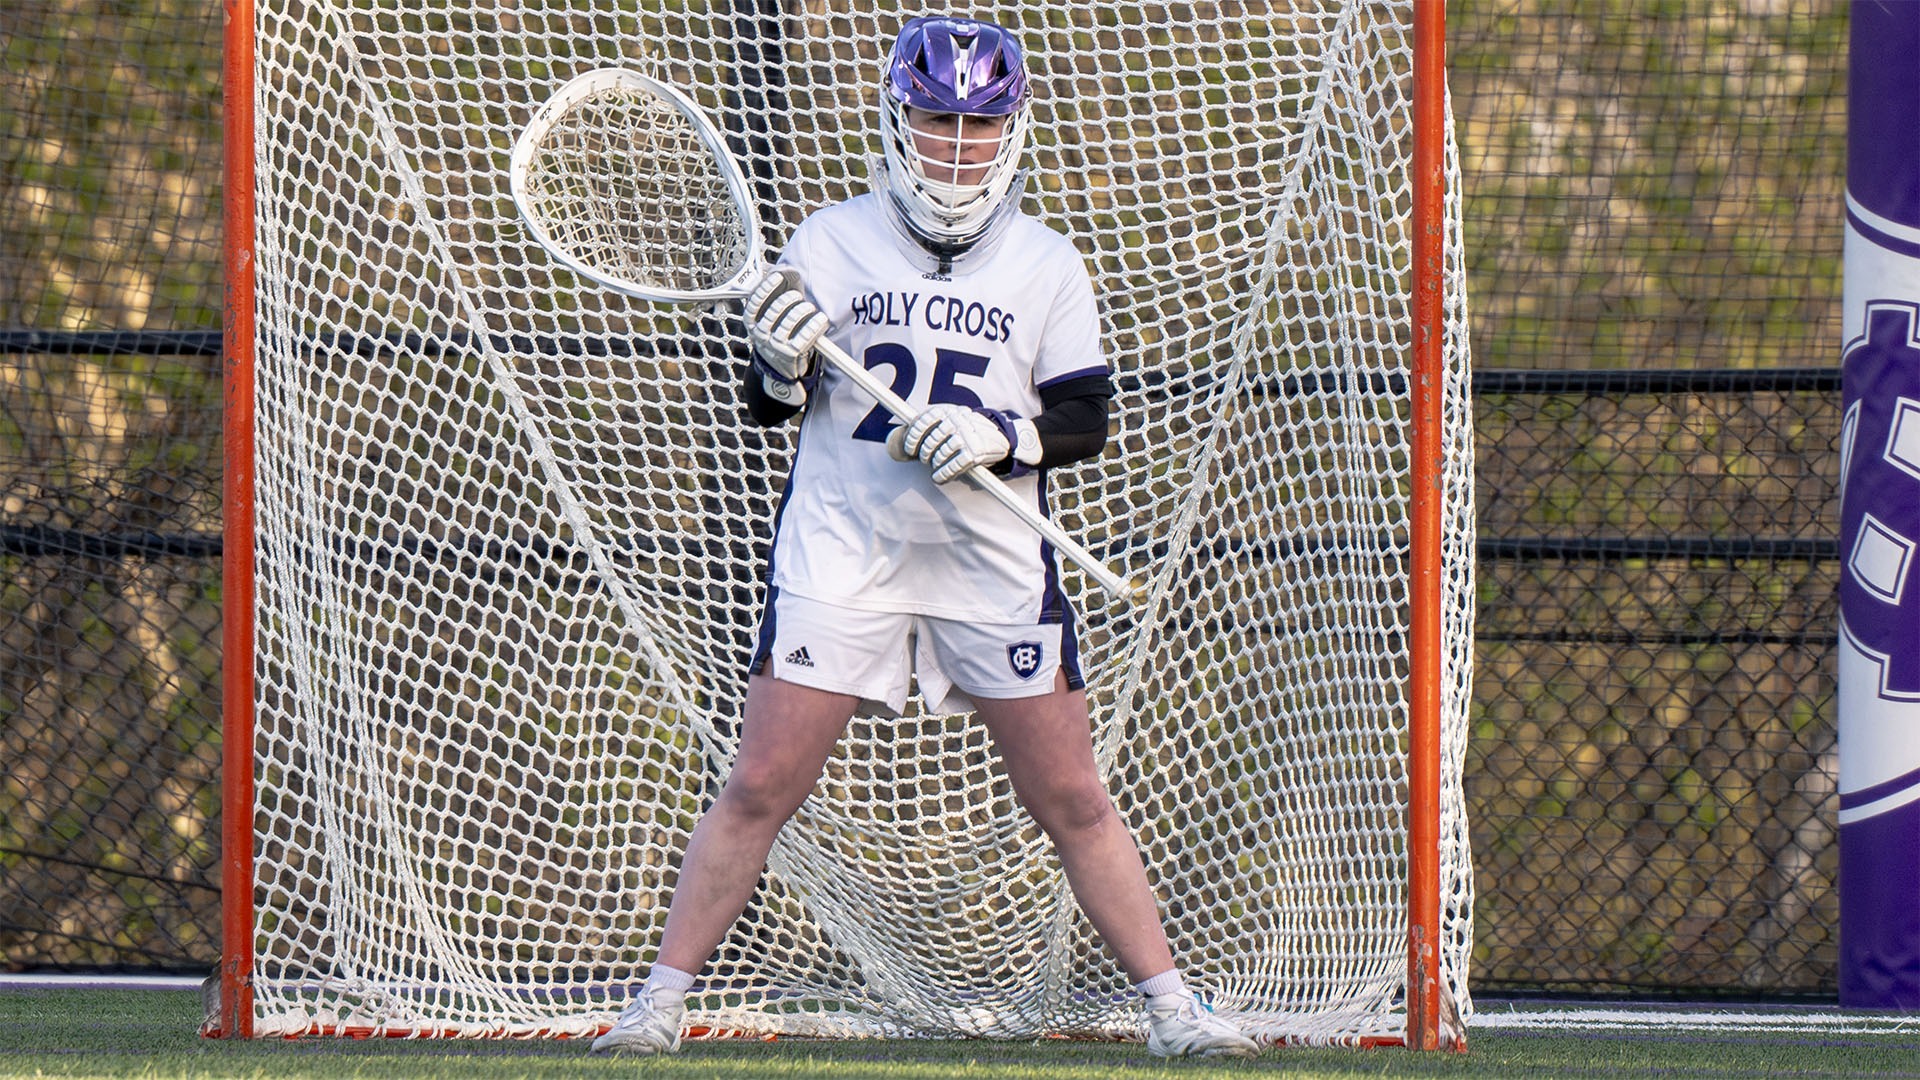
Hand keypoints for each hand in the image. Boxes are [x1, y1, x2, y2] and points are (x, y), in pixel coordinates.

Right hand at [745, 267, 828, 393]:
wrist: (781, 366)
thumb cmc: (779, 331)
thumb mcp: (772, 313)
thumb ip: (777, 290)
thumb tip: (785, 269)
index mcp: (752, 321)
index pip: (755, 301)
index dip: (766, 287)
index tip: (778, 276)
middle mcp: (760, 333)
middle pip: (776, 309)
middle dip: (791, 299)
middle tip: (800, 298)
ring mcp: (774, 346)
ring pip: (790, 321)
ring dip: (804, 310)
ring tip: (810, 308)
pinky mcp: (790, 355)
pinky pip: (804, 336)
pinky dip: (815, 325)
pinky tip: (820, 320)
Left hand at [893, 404, 1012, 483]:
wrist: (998, 438)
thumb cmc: (963, 433)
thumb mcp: (944, 425)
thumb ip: (921, 433)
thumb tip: (893, 446)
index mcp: (946, 410)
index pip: (922, 421)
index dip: (912, 437)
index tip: (910, 449)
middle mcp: (956, 419)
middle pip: (930, 441)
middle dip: (924, 455)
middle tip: (926, 460)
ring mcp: (967, 435)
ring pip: (940, 455)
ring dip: (935, 466)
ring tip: (936, 468)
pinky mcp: (975, 451)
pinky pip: (953, 466)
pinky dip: (944, 474)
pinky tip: (940, 477)